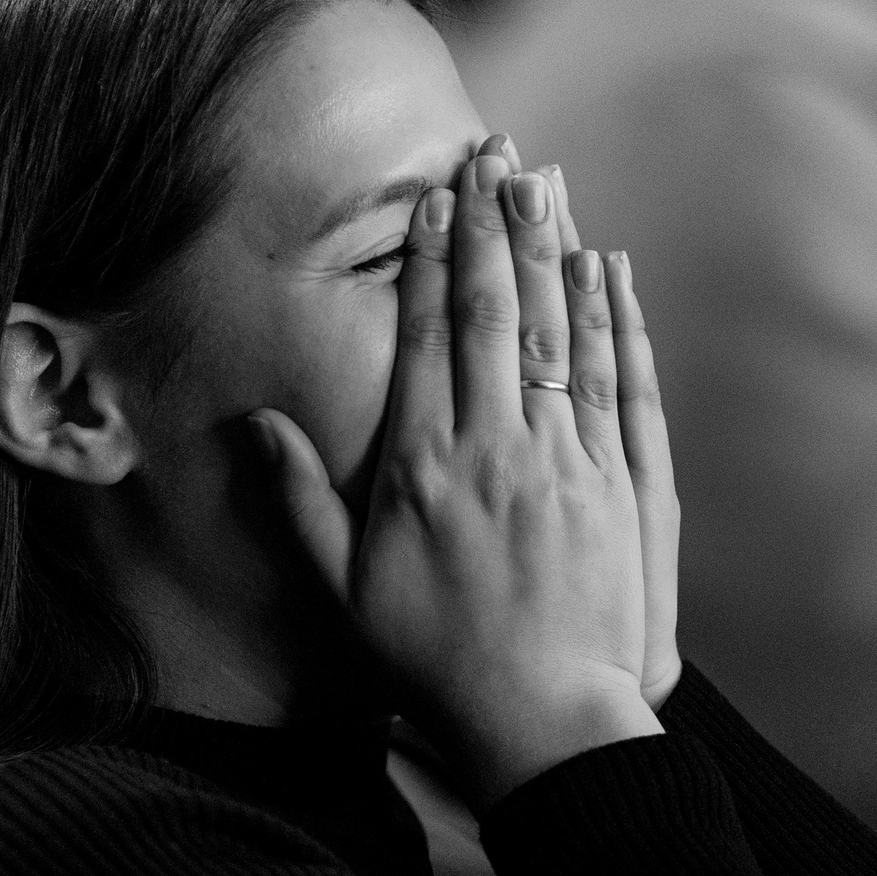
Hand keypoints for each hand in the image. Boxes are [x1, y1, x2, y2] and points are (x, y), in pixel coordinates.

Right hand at [251, 146, 659, 798]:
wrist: (543, 720)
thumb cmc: (433, 663)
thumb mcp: (343, 588)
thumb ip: (298, 499)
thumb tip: (253, 423)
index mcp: (421, 466)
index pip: (425, 335)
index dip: (429, 258)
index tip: (432, 197)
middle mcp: (496, 449)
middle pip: (494, 314)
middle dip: (494, 227)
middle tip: (497, 154)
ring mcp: (567, 463)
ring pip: (560, 334)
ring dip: (553, 253)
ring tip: (548, 184)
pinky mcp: (623, 487)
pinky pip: (616, 385)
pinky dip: (613, 322)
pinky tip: (607, 272)